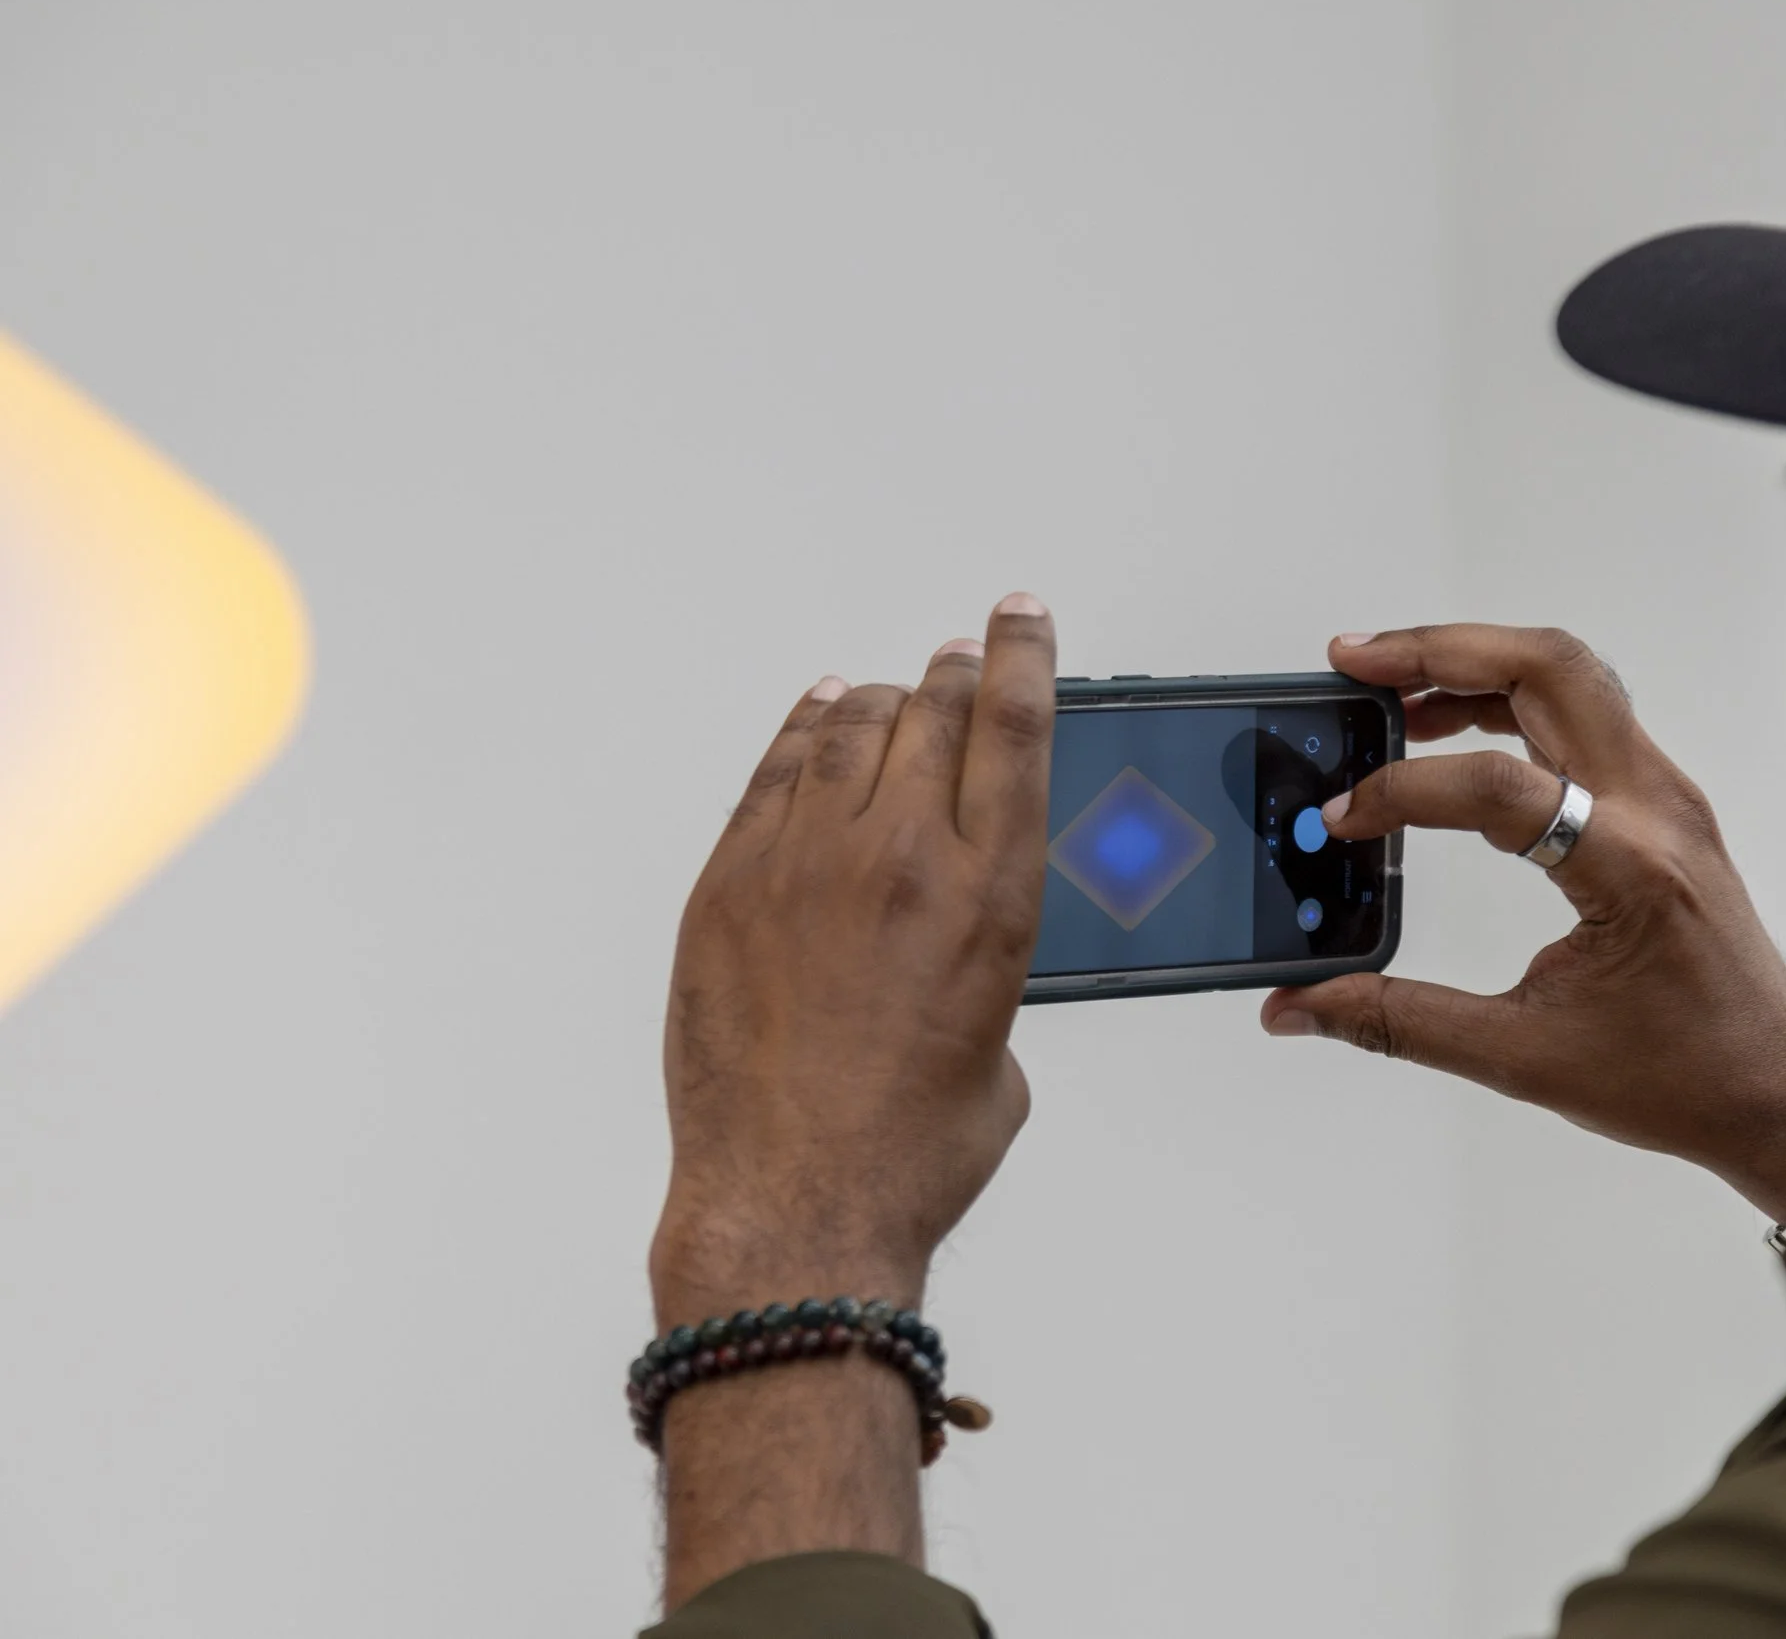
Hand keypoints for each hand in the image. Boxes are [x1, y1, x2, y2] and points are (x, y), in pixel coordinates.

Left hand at [651, 594, 1057, 1321]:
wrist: (794, 1201)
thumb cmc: (907, 1151)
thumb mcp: (1001, 1050)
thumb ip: (991, 968)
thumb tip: (961, 949)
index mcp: (992, 896)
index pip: (1014, 730)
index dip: (1022, 657)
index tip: (1020, 618)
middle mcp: (903, 860)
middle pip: (934, 713)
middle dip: (957, 672)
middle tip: (964, 654)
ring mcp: (805, 865)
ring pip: (850, 729)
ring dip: (884, 700)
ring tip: (896, 692)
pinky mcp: (729, 888)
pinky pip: (772, 774)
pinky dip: (805, 733)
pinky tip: (820, 717)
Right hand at [1261, 624, 1785, 1218]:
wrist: (1776, 1090)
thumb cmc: (1681, 1078)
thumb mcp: (1524, 1059)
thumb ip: (1399, 1022)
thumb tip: (1300, 1008)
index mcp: (1631, 871)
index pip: (1500, 788)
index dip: (1404, 792)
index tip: (1341, 819)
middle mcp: (1658, 810)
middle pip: (1549, 669)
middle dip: (1442, 649)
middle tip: (1355, 661)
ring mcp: (1667, 795)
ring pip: (1569, 674)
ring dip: (1474, 661)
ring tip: (1386, 685)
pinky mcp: (1662, 801)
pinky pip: (1583, 711)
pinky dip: (1508, 696)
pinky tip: (1445, 726)